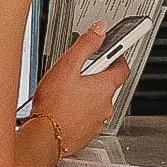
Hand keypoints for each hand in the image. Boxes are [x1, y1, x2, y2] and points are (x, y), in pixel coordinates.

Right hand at [34, 24, 128, 155]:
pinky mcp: (88, 133)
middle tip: (79, 72)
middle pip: (108, 84)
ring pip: (97, 102)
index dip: (118, 56)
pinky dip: (80, 111)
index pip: (122, 67)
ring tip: (67, 91)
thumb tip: (100, 29)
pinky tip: (64, 108)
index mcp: (105, 86)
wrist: (43, 137)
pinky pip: (88, 117)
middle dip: (96, 76)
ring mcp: (98, 121)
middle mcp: (106, 105)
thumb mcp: (68, 65)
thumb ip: (86, 44)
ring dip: (87, 95)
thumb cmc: (53, 105)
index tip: (113, 51)